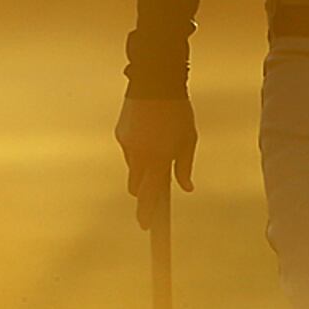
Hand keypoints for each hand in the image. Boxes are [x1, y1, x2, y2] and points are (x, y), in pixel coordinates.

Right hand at [118, 94, 197, 226]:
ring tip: (157, 150)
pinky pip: (129, 150)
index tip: (146, 227)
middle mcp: (138, 155)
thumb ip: (184, 166)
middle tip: (154, 190)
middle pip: (136, 187)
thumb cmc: (178, 111)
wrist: (155, 82)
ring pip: (132, 168)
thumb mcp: (188, 139)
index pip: (150, 195)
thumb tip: (186, 187)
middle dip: (144, 192)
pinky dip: (137, 150)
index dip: (147, 213)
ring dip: (142, 168)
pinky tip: (148, 135)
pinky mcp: (120, 134)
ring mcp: (127, 145)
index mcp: (157, 158)